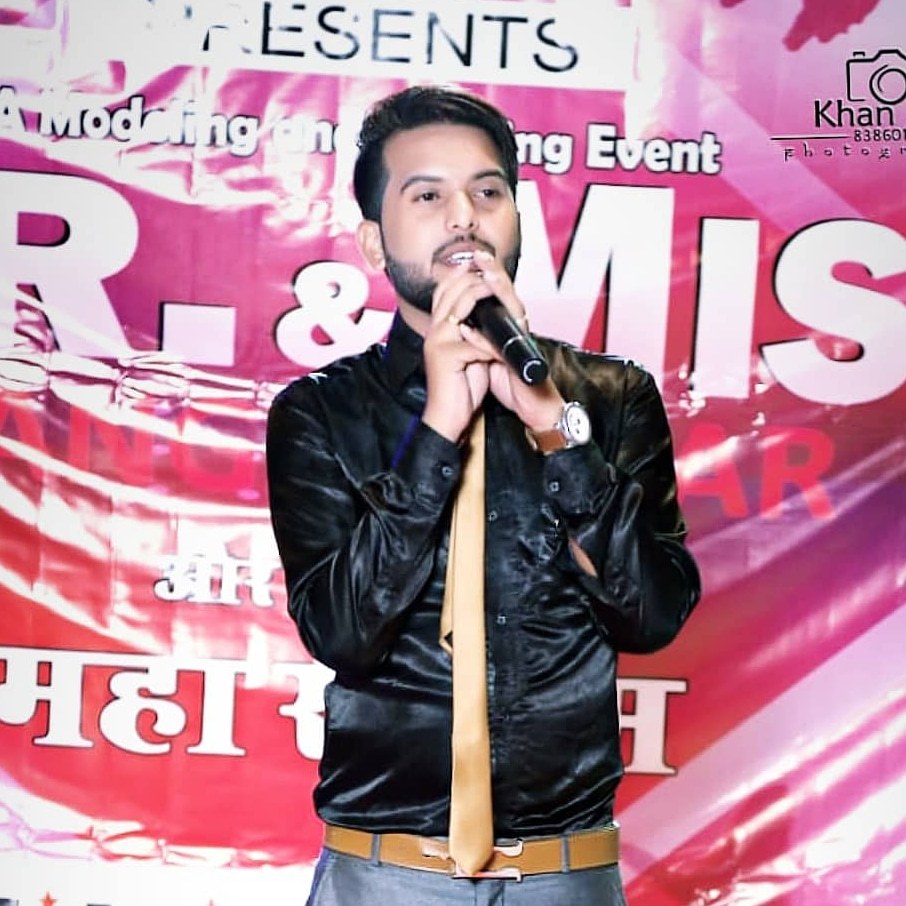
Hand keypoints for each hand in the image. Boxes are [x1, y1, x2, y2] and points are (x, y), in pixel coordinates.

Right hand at [421, 256, 496, 441]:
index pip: (445, 289)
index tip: (484, 265)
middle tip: (496, 277)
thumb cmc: (461, 387)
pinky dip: (491, 344)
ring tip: (502, 298)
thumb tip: (493, 317)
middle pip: (451, 289)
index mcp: (437, 327)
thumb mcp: (471, 354)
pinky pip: (473, 341)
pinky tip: (501, 349)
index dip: (463, 273)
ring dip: (483, 297)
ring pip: (459, 305)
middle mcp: (434, 329)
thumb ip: (476, 333)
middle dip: (476, 278)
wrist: (448, 417)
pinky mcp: (445, 355)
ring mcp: (437, 341)